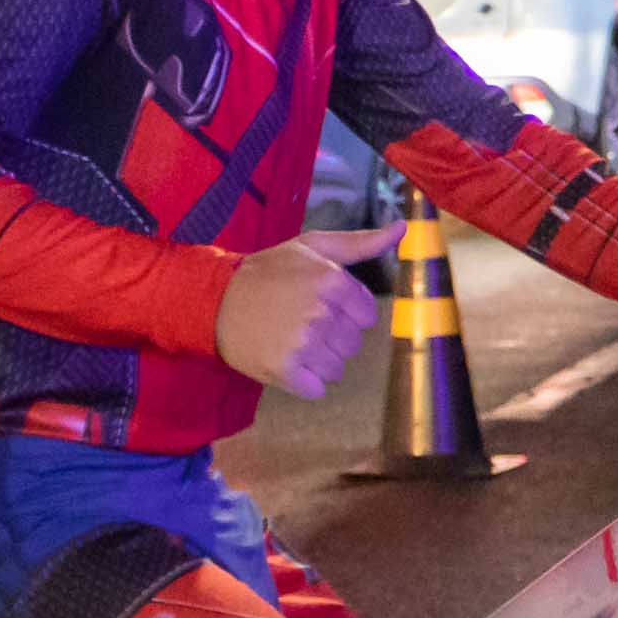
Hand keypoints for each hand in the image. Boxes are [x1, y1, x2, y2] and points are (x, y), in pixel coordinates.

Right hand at [216, 226, 393, 399]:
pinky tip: (284, 360)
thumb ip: (361, 242)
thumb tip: (402, 228)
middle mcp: (320, 312)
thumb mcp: (313, 246)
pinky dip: (303, 381)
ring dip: (317, 360)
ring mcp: (302, 343)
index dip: (345, 313)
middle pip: (352, 344)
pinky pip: (316, 389)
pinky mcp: (283, 369)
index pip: (367, 316)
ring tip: (289, 339)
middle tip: (298, 322)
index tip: (318, 304)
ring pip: (336, 368)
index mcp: (332, 280)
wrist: (214, 300)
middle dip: (331, 337)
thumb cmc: (269, 272)